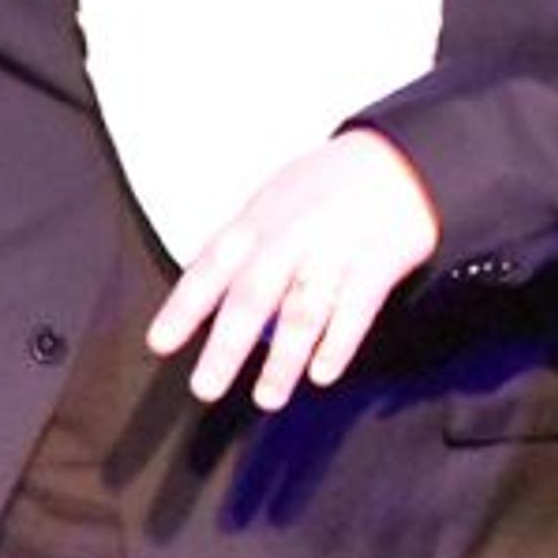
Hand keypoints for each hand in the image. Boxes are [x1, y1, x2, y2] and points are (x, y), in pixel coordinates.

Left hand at [145, 127, 443, 412]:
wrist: (397, 161)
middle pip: (252, 297)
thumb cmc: (327, 186)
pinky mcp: (378, 261)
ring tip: (268, 396)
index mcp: (258, 221)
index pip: (210, 267)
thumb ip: (241, 244)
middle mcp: (291, 236)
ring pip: (303, 311)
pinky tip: (323, 372)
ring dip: (283, 360)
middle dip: (226, 347)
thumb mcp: (272, 200)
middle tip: (207, 387)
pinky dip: (338, 344)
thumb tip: (204, 291)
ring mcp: (335, 250)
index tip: (161, 343)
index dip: (183, 307)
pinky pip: (356, 309)